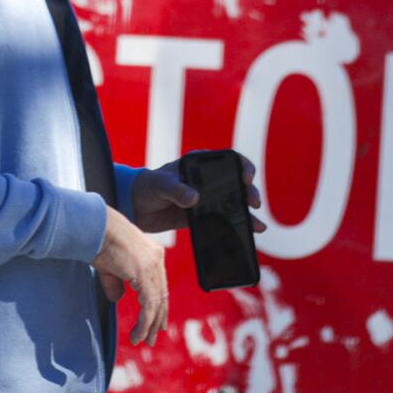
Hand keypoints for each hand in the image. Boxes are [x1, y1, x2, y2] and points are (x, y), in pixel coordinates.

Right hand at [91, 207, 169, 345]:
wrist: (95, 227)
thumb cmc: (98, 241)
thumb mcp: (109, 266)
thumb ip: (116, 282)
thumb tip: (118, 298)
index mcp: (151, 253)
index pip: (160, 285)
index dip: (158, 306)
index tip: (157, 322)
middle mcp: (156, 259)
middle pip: (162, 296)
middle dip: (157, 319)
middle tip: (152, 337)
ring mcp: (152, 266)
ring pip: (156, 304)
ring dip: (149, 326)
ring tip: (142, 340)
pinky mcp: (144, 274)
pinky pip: (148, 306)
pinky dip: (144, 323)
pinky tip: (138, 334)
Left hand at [130, 158, 266, 234]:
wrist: (136, 207)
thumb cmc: (148, 186)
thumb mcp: (160, 184)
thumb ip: (176, 190)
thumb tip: (194, 198)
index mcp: (199, 165)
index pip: (227, 160)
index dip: (241, 166)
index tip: (246, 177)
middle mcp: (208, 180)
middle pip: (236, 183)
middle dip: (248, 192)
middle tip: (252, 202)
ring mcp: (207, 198)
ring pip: (234, 203)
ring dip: (247, 212)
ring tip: (256, 224)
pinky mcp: (204, 216)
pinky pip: (225, 219)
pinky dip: (237, 225)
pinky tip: (250, 232)